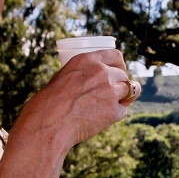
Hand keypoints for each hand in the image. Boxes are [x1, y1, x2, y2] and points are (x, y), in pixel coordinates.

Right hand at [12, 49, 140, 147]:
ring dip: (122, 98)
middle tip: (110, 94)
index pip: (116, 56)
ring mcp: (110, 91)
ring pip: (129, 91)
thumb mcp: (64, 76)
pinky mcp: (113, 110)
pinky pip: (122, 110)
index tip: (119, 71)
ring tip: (109, 106)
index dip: (120, 65)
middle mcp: (102, 72)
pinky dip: (115, 115)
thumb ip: (82, 75)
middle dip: (120, 84)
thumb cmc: (50, 102)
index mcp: (88, 60)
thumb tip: (92, 82)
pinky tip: (101, 119)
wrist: (50, 121)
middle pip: (123, 75)